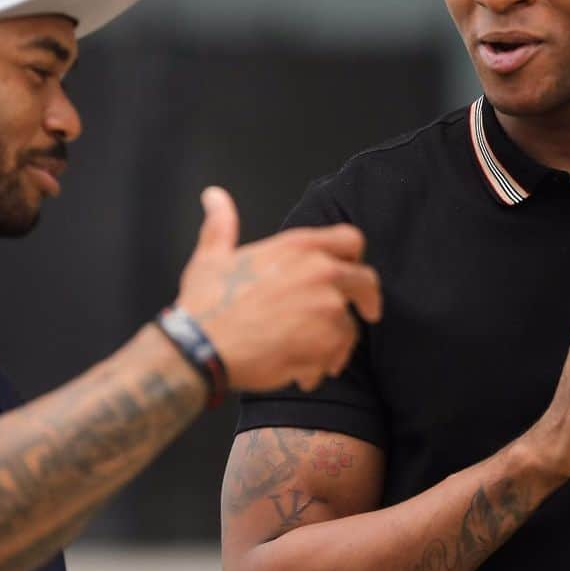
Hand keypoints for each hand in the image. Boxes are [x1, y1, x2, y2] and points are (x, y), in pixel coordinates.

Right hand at [176, 187, 381, 391]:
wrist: (202, 346)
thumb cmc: (206, 304)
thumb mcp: (212, 256)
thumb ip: (222, 224)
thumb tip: (214, 197)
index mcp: (297, 247)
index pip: (350, 240)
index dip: (354, 257)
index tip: (353, 271)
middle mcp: (320, 273)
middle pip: (366, 283)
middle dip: (368, 300)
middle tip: (367, 314)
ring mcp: (327, 309)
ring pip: (349, 329)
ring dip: (334, 344)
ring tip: (310, 356)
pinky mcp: (326, 344)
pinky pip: (334, 359)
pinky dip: (320, 369)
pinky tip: (299, 374)